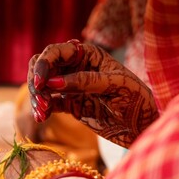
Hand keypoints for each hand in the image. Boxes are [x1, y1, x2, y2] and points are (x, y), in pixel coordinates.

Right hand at [28, 40, 157, 147]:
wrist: (141, 126)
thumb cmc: (136, 100)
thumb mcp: (115, 85)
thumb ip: (85, 81)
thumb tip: (52, 82)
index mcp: (87, 55)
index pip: (55, 52)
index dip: (43, 64)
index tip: (40, 83)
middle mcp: (76, 67)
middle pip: (43, 67)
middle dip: (37, 82)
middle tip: (41, 101)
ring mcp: (71, 87)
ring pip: (43, 86)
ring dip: (37, 97)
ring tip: (42, 113)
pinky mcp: (70, 104)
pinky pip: (50, 103)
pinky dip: (42, 109)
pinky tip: (42, 117)